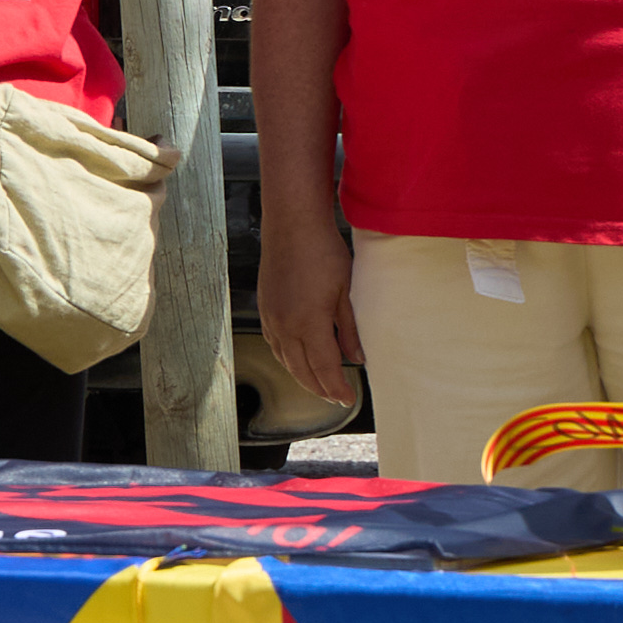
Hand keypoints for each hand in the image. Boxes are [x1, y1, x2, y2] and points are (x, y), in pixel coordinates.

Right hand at [259, 207, 362, 408]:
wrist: (291, 223)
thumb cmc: (322, 251)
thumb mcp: (347, 291)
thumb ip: (350, 328)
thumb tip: (357, 358)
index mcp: (308, 324)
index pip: (324, 369)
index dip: (336, 388)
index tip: (348, 399)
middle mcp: (285, 326)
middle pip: (302, 371)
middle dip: (320, 388)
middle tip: (337, 398)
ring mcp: (271, 318)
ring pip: (286, 360)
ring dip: (303, 376)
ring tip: (320, 384)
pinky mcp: (265, 307)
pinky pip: (275, 344)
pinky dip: (288, 358)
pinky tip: (298, 358)